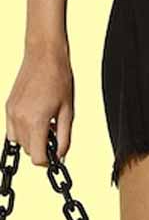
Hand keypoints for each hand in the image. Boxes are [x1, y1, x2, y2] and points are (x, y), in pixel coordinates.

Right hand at [5, 43, 73, 165]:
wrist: (44, 58)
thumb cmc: (59, 82)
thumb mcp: (68, 113)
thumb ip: (64, 137)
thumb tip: (61, 155)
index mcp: (36, 121)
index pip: (37, 156)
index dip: (47, 161)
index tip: (55, 158)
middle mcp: (19, 118)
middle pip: (28, 150)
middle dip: (42, 149)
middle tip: (55, 137)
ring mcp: (10, 112)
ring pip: (19, 142)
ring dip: (32, 140)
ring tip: (46, 127)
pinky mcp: (8, 106)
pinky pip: (11, 130)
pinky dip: (23, 131)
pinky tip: (36, 121)